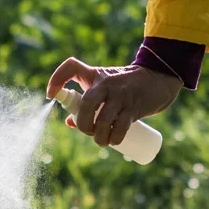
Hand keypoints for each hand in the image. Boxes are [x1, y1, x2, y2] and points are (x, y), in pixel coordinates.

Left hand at [46, 57, 179, 148]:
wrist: (158, 78)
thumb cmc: (126, 85)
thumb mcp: (105, 86)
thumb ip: (87, 102)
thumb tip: (69, 123)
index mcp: (95, 75)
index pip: (71, 67)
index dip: (56, 79)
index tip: (50, 94)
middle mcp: (106, 83)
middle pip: (85, 104)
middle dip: (83, 124)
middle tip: (87, 131)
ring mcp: (121, 95)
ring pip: (102, 120)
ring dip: (99, 137)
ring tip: (103, 140)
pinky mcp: (134, 107)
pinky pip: (120, 127)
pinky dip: (114, 138)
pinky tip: (114, 141)